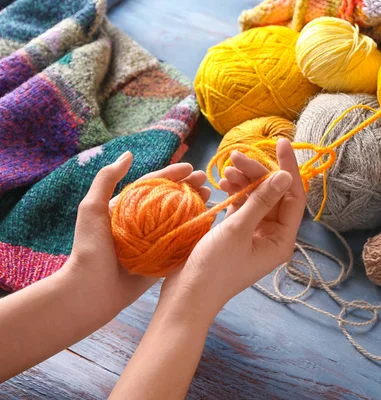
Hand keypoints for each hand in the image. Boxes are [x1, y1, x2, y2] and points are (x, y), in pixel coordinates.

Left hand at [65, 152, 210, 316]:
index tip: (191, 168)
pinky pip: (184, 242)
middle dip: (190, 188)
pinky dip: (197, 232)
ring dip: (197, 207)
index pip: (154, 185)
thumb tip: (128, 155)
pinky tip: (209, 223)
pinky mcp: (163, 259)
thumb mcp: (92, 209)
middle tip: (207, 182)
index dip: (173, 174)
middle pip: (171, 199)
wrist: (91, 290)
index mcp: (128, 208)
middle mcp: (143, 222)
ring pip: (181, 219)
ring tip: (211, 197)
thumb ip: (106, 180)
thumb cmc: (89, 247)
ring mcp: (155, 241)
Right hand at [160, 139, 305, 314]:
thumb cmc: (213, 268)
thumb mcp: (238, 230)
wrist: (186, 297)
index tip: (280, 143)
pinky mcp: (238, 234)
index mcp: (282, 240)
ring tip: (227, 169)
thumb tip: (285, 176)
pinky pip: (243, 206)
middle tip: (236, 157)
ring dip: (244, 181)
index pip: (294, 197)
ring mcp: (255, 235)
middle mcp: (273, 237)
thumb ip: (261, 200)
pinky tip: (223, 183)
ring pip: (257, 198)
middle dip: (257, 173)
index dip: (288, 168)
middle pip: (273, 195)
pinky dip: (235, 193)